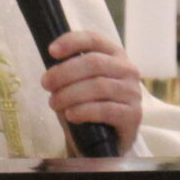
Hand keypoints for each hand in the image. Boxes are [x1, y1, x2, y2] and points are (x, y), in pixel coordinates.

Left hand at [41, 30, 142, 153]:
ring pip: (98, 86)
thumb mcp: (78, 83)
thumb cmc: (88, 105)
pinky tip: (70, 115)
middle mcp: (128, 70)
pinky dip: (83, 111)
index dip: (72, 42)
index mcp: (114, 55)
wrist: (103, 140)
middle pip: (94, 63)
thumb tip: (51, 64)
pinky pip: (106, 110)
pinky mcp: (133, 115)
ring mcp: (133, 92)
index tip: (51, 51)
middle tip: (46, 84)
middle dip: (64, 72)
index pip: (94, 39)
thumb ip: (69, 70)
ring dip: (70, 94)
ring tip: (54, 103)